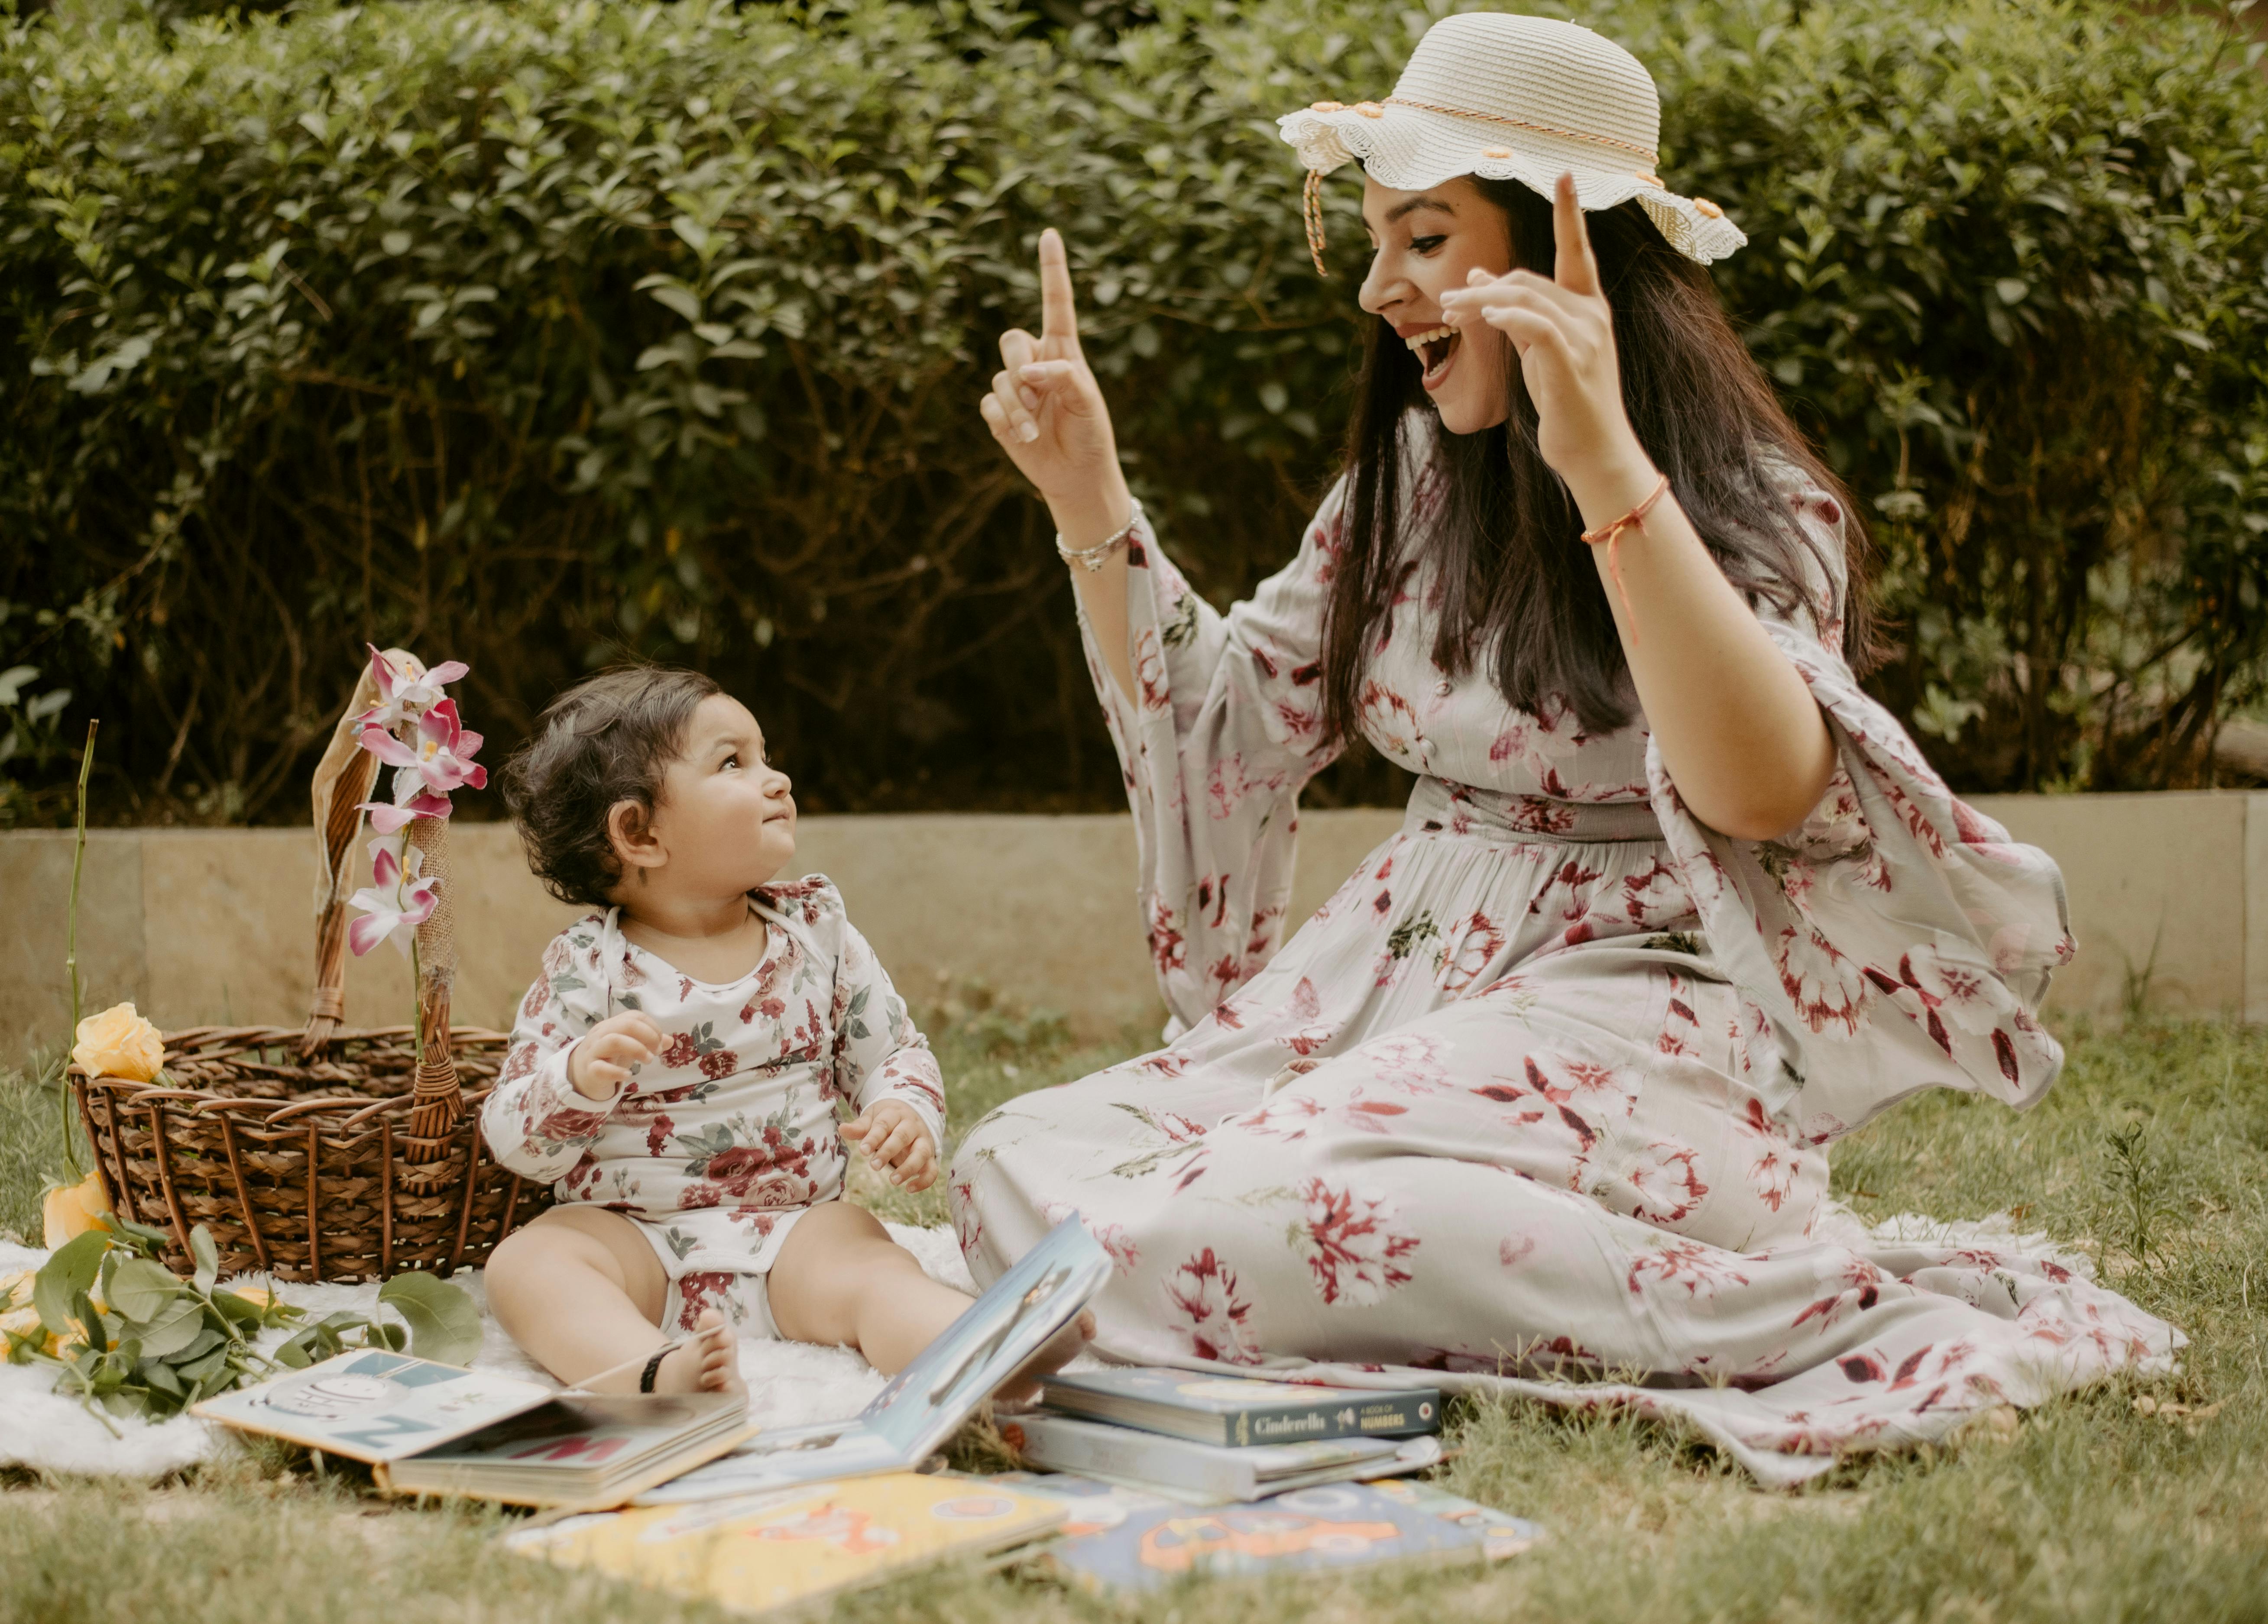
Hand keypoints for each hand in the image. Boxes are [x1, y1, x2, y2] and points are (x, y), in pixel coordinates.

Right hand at [566, 1012, 662, 1100]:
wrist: (581, 1075)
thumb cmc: (609, 1057)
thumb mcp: (630, 1047)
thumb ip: (649, 1042)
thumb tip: (670, 1041)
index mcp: (611, 1025)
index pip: (634, 1016)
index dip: (652, 1027)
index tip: (660, 1042)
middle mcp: (600, 1034)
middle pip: (625, 1025)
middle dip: (647, 1036)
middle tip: (656, 1052)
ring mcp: (593, 1051)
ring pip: (613, 1041)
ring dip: (636, 1049)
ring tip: (648, 1060)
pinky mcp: (589, 1070)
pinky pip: (600, 1068)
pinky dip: (617, 1071)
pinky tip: (628, 1075)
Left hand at [841, 1099, 937, 1191]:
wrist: (912, 1112)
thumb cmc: (886, 1119)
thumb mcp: (872, 1118)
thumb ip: (860, 1127)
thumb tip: (842, 1129)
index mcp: (895, 1114)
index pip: (884, 1125)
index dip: (874, 1138)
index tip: (863, 1151)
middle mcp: (912, 1126)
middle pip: (903, 1136)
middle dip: (888, 1151)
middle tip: (873, 1166)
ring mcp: (923, 1141)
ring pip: (922, 1152)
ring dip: (909, 1167)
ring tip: (893, 1181)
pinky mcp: (930, 1156)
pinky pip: (932, 1169)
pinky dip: (924, 1181)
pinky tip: (909, 1189)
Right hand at [978, 229, 1129, 529]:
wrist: (1076, 474)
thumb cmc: (1089, 433)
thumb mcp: (1087, 402)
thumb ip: (1063, 377)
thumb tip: (1026, 372)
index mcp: (1063, 350)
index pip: (1056, 303)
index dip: (1052, 270)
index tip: (1050, 235)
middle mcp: (1035, 362)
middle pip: (1011, 339)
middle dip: (1020, 366)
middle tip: (1038, 395)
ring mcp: (1015, 387)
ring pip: (1000, 377)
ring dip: (1018, 406)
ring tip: (1035, 429)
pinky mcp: (999, 412)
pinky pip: (990, 403)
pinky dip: (1007, 420)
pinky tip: (1023, 437)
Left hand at [1437, 172, 1654, 507]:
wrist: (1594, 451)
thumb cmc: (1567, 402)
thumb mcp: (1537, 350)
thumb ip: (1513, 312)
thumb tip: (1478, 280)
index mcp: (1590, 308)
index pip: (1577, 252)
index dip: (1570, 214)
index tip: (1564, 174)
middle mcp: (1592, 315)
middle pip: (1531, 280)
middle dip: (1485, 289)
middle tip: (1447, 303)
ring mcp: (1586, 337)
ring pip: (1527, 299)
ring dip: (1481, 302)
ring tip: (1449, 311)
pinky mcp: (1572, 362)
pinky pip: (1536, 326)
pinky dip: (1509, 316)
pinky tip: (1486, 315)